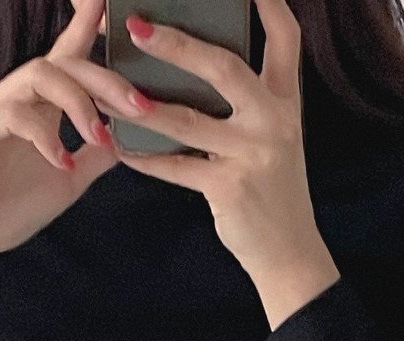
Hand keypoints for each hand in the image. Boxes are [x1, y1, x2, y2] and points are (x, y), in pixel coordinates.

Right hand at [0, 0, 154, 276]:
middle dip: (106, 80)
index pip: (66, 56)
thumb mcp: (69, 181)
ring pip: (39, 76)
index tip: (108, 6)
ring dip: (79, 103)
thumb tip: (127, 138)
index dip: (86, 26)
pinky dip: (45, 137)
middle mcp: (16, 98)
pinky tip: (63, 163)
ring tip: (99, 137)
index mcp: (39, 105)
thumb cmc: (7, 208)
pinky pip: (14, 115)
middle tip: (139, 106)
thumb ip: (95, 156)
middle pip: (64, 62)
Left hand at [114, 0, 340, 328]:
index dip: (269, 3)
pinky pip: (177, 167)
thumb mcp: (272, 137)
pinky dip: (146, 157)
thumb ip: (248, 101)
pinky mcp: (229, 189)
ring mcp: (253, 155)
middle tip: (136, 26)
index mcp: (285, 102)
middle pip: (224, 67)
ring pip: (190, 119)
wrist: (289, 253)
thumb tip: (193, 62)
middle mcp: (274, 122)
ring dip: (146, 103)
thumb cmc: (270, 189)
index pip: (285, 38)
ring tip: (114, 89)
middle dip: (177, 44)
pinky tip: (122, 147)